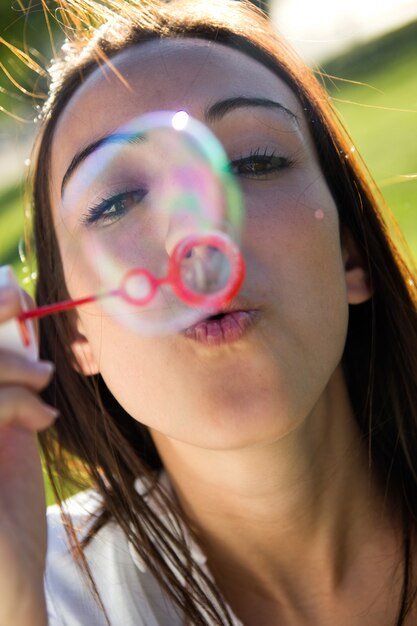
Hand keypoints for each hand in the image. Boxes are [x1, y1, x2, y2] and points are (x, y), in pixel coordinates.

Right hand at [0, 283, 55, 625]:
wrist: (4, 580)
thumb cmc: (3, 506)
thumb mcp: (6, 431)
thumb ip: (6, 387)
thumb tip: (23, 329)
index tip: (13, 293)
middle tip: (20, 305)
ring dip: (8, 364)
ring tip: (42, 380)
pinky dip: (13, 400)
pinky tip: (40, 419)